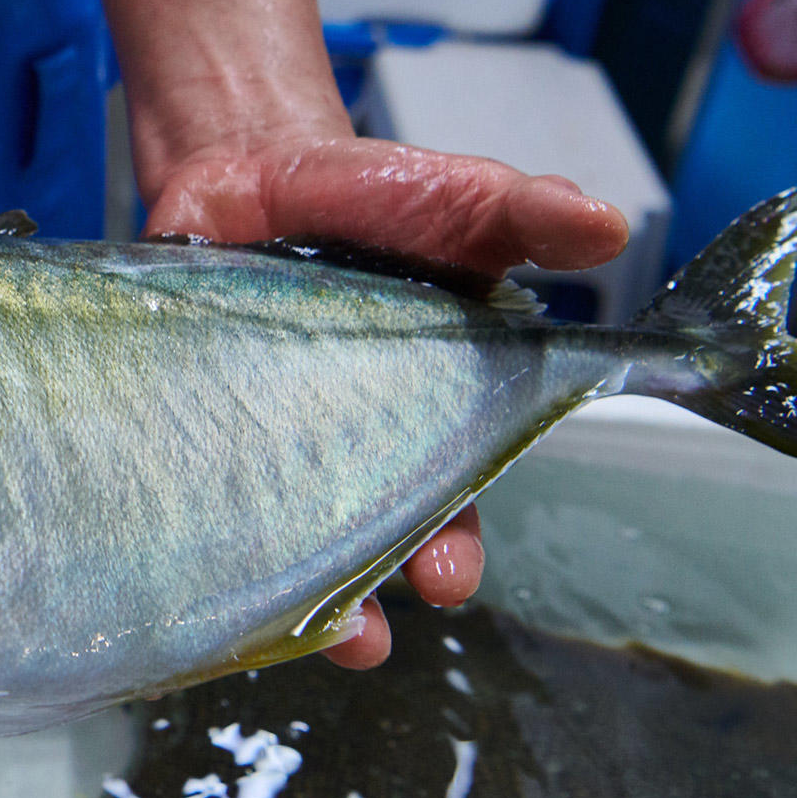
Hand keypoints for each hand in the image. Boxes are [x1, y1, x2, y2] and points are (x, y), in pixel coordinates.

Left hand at [142, 130, 630, 668]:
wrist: (248, 166)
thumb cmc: (370, 196)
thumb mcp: (456, 197)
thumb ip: (521, 216)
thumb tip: (606, 225)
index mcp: (430, 410)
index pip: (449, 501)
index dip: (451, 548)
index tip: (446, 580)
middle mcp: (349, 442)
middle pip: (361, 539)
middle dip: (367, 592)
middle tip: (366, 632)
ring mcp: (268, 439)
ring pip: (278, 535)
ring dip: (284, 592)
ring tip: (283, 628)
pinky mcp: (194, 423)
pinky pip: (192, 492)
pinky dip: (190, 533)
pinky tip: (191, 568)